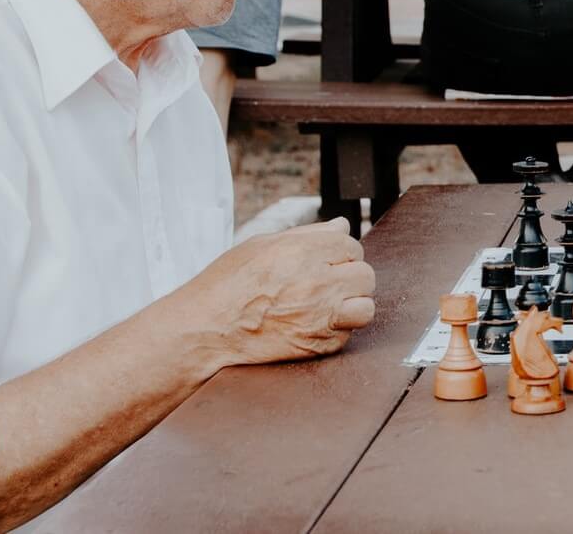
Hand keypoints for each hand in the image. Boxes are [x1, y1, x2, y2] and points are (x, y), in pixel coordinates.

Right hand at [175, 218, 375, 366]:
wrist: (206, 331)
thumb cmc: (226, 285)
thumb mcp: (261, 246)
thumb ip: (307, 235)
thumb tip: (341, 227)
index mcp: (304, 252)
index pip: (350, 245)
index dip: (339, 253)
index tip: (325, 262)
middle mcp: (318, 282)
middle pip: (365, 274)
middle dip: (350, 277)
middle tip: (327, 283)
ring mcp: (321, 316)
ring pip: (366, 306)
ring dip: (353, 305)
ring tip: (331, 306)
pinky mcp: (319, 345)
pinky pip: (349, 335)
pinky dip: (338, 331)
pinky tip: (315, 325)